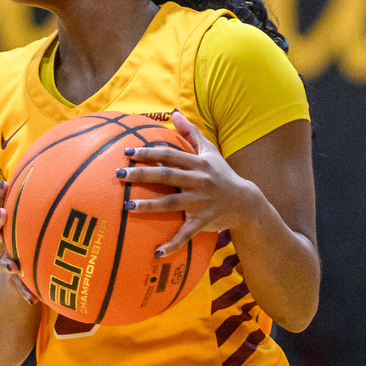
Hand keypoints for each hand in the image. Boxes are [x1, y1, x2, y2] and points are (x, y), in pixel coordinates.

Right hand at [0, 179, 35, 304]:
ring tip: (13, 266)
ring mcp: (7, 263)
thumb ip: (47, 213)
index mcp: (7, 229)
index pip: (0, 208)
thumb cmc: (32, 246)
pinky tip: (31, 298)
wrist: (15, 283)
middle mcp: (3, 244)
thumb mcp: (35, 229)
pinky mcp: (14, 282)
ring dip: (6, 263)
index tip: (6, 182)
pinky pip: (17, 287)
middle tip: (2, 213)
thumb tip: (73, 184)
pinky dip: (23, 292)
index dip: (0, 196)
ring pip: (3, 261)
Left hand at [116, 110, 258, 256]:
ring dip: (149, 205)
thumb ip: (191, 133)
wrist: (246, 202)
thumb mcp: (210, 151)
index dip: (149, 153)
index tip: (127, 152)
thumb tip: (174, 113)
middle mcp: (199, 181)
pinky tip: (156, 252)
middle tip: (119, 174)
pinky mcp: (204, 221)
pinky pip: (186, 234)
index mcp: (198, 163)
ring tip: (127, 206)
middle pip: (166, 176)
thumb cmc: (222, 174)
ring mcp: (201, 202)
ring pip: (172, 203)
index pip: (169, 155)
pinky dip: (173, 244)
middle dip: (142, 174)